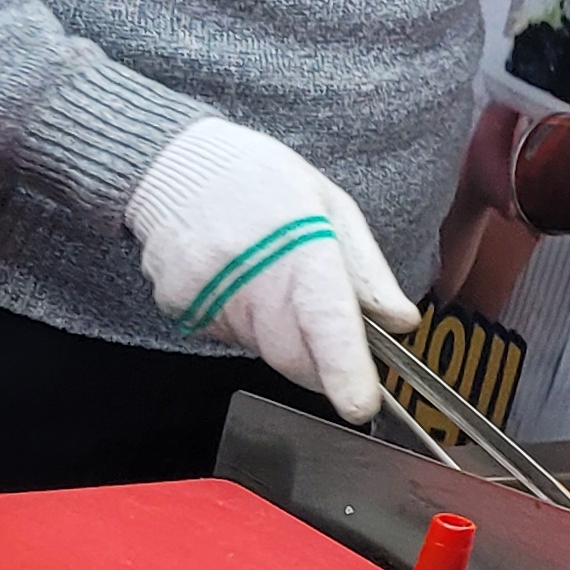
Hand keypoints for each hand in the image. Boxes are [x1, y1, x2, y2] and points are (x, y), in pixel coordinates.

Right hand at [126, 117, 418, 423]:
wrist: (171, 164)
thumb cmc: (258, 179)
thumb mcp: (329, 206)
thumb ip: (365, 270)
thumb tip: (398, 322)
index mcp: (299, 248)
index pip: (325, 323)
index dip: (344, 371)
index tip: (359, 406)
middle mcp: (248, 277)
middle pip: (293, 357)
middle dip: (316, 358)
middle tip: (313, 311)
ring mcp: (207, 295)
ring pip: (259, 347)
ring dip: (273, 329)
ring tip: (261, 271)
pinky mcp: (178, 306)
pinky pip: (224, 334)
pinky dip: (237, 318)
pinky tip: (230, 274)